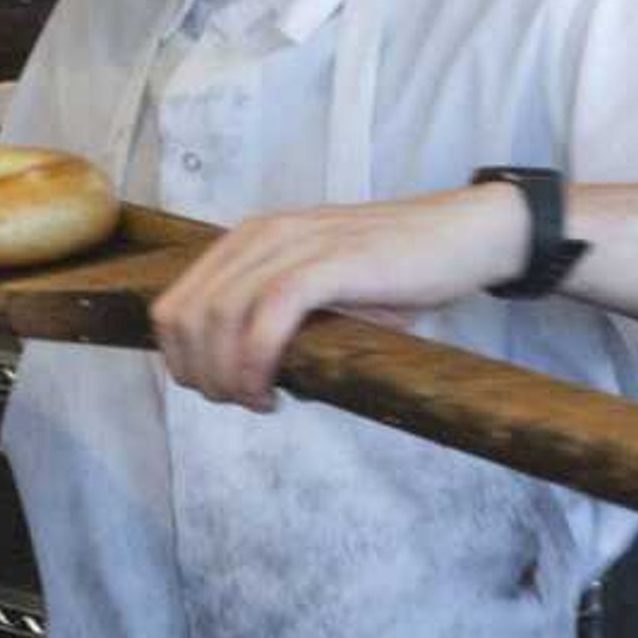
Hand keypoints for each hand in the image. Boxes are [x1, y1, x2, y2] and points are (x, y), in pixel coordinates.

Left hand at [149, 182, 528, 408]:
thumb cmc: (396, 272)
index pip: (173, 305)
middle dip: (200, 375)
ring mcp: (293, 245)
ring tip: (260, 400)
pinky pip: (266, 317)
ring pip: (217, 318)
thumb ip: (275, 318)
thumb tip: (243, 378)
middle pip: (185, 317)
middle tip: (241, 402)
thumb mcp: (321, 289)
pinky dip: (256, 363)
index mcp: (250, 239)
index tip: (221, 391)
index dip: (181, 361)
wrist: (463, 235)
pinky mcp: (329, 263)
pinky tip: (274, 390)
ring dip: (227, 376)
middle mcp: (261, 235)